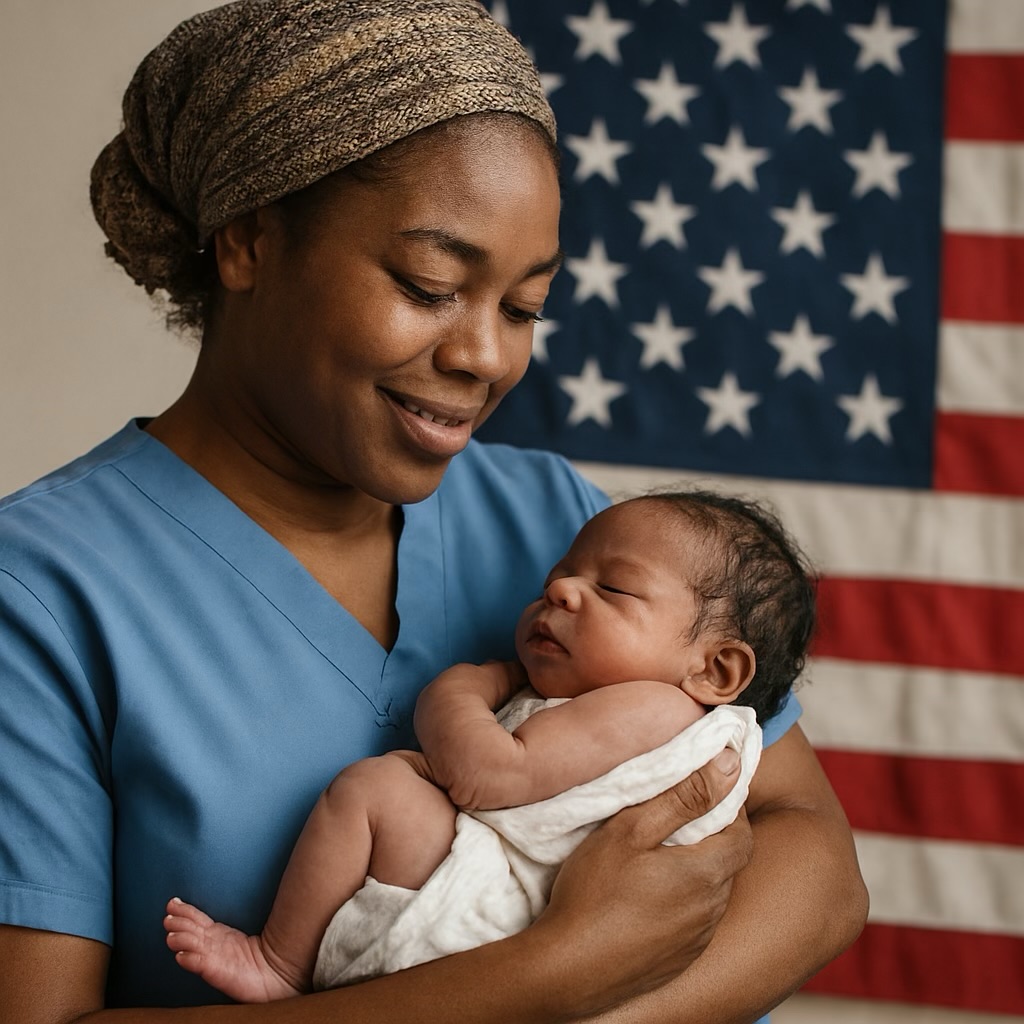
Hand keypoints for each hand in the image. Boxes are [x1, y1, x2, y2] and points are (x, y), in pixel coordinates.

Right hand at [531, 750, 751, 1017]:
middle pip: (729, 862)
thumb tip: (729, 764)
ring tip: (657, 856)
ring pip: (712, 894)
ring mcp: (696, 941)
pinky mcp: (678, 961)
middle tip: (673, 818)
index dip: (727, 808)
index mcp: (707, 873)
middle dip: (711, 835)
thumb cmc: (594, 894)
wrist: (567, 971)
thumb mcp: (632, 829)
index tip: (698, 792)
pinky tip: (647, 897)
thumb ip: (684, 796)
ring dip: (696, 870)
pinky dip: (682, 902)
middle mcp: (711, 911)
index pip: (742, 833)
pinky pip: (694, 923)